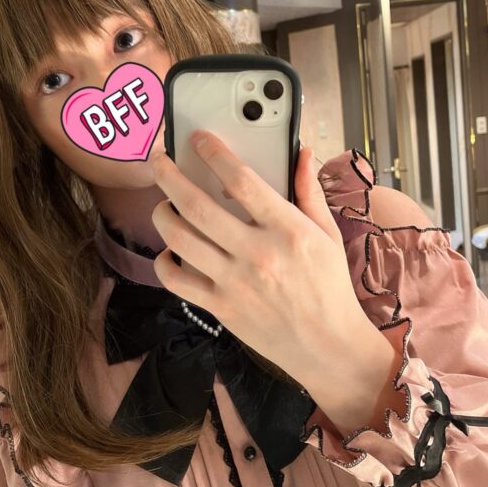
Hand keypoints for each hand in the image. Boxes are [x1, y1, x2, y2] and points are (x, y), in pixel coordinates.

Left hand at [148, 130, 389, 401]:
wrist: (328, 347)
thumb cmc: (329, 288)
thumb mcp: (328, 235)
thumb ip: (310, 191)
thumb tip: (302, 152)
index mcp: (288, 230)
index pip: (242, 181)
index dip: (215, 153)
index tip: (199, 139)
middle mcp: (258, 254)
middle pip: (197, 206)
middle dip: (169, 176)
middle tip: (158, 160)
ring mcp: (235, 283)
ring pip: (179, 239)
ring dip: (162, 214)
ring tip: (163, 204)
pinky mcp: (220, 308)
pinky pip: (176, 280)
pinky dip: (164, 261)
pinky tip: (170, 250)